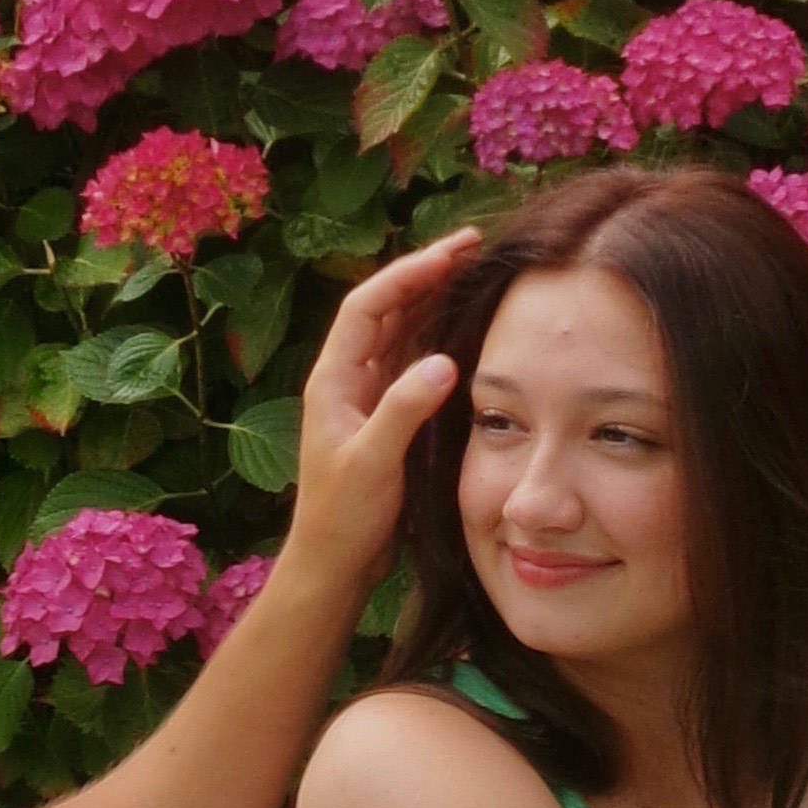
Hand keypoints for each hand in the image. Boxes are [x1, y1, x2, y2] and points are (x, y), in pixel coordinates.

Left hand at [275, 231, 473, 613]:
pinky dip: (436, 333)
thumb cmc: (344, 518)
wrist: (334, 562)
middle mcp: (347, 377)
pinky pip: (410, 358)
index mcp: (333, 379)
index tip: (452, 253)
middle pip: (386, 307)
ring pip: (400, 329)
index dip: (409, 273)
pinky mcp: (384, 413)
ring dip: (433, 296)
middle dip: (426, 272)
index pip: (369, 306)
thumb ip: (403, 412)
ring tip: (474, 269)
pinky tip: (463, 322)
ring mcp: (365, 394)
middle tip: (473, 244)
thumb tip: (442, 361)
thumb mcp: (374, 465)